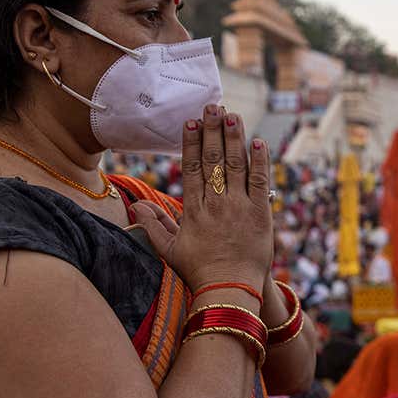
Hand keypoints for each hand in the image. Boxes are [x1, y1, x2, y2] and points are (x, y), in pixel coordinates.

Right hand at [132, 105, 272, 292]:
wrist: (230, 292)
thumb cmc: (199, 272)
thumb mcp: (169, 250)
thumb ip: (153, 225)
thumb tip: (135, 206)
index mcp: (193, 210)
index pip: (191, 168)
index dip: (191, 143)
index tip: (191, 121)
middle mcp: (216, 204)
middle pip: (213, 160)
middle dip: (213, 130)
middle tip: (213, 106)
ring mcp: (240, 207)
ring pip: (237, 165)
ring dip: (235, 137)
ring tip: (233, 115)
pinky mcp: (261, 214)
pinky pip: (261, 181)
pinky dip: (260, 160)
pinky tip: (258, 141)